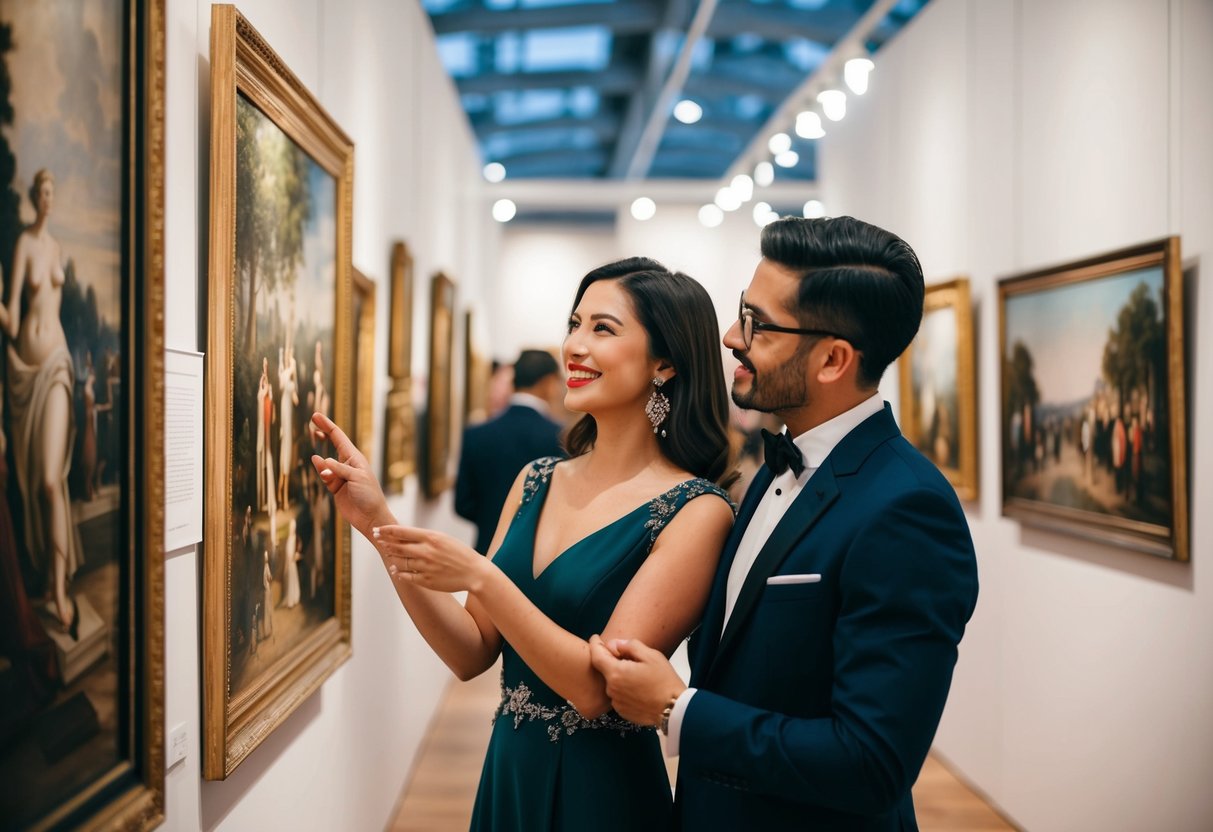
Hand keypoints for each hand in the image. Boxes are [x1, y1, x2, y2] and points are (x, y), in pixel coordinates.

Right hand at [309, 412, 388, 537]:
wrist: (371, 517)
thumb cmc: (369, 495)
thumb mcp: (356, 478)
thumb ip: (339, 468)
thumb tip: (321, 460)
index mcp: (355, 458)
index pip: (338, 437)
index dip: (327, 425)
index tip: (315, 415)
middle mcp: (347, 464)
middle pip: (332, 444)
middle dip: (323, 433)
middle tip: (313, 422)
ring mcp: (341, 475)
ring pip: (325, 462)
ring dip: (321, 461)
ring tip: (324, 469)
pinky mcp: (335, 487)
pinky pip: (324, 475)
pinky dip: (320, 471)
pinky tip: (319, 467)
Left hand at [374, 524, 491, 593]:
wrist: (474, 573)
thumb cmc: (459, 553)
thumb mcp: (443, 539)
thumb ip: (424, 537)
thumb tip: (404, 535)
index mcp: (431, 538)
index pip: (402, 532)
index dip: (387, 530)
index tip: (378, 529)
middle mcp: (426, 552)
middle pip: (398, 547)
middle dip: (385, 542)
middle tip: (377, 539)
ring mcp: (426, 567)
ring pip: (400, 562)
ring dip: (391, 557)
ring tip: (387, 554)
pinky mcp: (426, 581)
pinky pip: (407, 576)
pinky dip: (399, 573)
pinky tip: (396, 570)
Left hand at [588, 635, 684, 725]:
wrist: (674, 709)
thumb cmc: (664, 680)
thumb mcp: (651, 656)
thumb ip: (629, 646)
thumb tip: (614, 644)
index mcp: (616, 673)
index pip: (596, 655)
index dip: (595, 644)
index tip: (595, 637)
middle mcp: (612, 689)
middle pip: (606, 670)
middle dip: (613, 661)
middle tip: (629, 657)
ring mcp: (616, 702)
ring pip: (613, 683)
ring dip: (620, 676)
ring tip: (638, 675)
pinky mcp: (623, 712)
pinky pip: (619, 695)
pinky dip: (624, 689)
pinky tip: (639, 688)